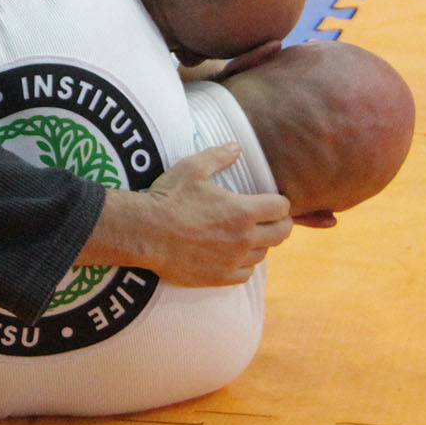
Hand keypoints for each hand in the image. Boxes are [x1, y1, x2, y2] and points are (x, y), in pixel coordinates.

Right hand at [85, 144, 291, 288]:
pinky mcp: (219, 277)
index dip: (280, 202)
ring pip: (263, 255)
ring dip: (261, 244)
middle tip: (272, 220)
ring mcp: (232, 261)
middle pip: (281, 234)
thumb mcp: (192, 168)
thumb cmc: (168, 198)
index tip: (273, 201)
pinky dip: (245, 265)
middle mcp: (244, 238)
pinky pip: (245, 274)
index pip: (281, 208)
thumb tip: (237, 146)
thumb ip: (219, 156)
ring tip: (250, 236)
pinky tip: (235, 256)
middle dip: (281, 224)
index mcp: (243, 211)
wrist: (145, 233)